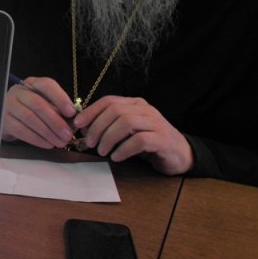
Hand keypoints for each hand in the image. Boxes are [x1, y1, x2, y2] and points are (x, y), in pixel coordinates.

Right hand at [2, 77, 77, 148]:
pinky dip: (37, 139)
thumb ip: (57, 109)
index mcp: (32, 83)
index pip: (46, 85)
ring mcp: (8, 105)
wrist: (9, 119)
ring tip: (61, 142)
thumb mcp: (45, 103)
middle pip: (38, 104)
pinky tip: (48, 144)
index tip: (72, 112)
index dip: (60, 98)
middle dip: (55, 121)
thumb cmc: (32, 110)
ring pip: (30, 118)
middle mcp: (18, 92)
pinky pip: (21, 130)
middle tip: (68, 135)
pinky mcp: (4, 121)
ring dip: (48, 132)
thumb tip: (71, 121)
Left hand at [74, 96, 193, 175]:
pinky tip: (116, 157)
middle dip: (97, 127)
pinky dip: (123, 149)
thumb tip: (84, 129)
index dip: (91, 111)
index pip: (109, 101)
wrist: (179, 154)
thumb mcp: (127, 131)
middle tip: (89, 143)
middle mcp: (145, 109)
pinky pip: (139, 140)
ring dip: (109, 138)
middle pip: (115, 111)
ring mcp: (156, 123)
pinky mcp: (163, 139)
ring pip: (126, 123)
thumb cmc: (148, 142)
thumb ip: (109, 126)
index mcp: (135, 104)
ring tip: (101, 151)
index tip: (78, 124)